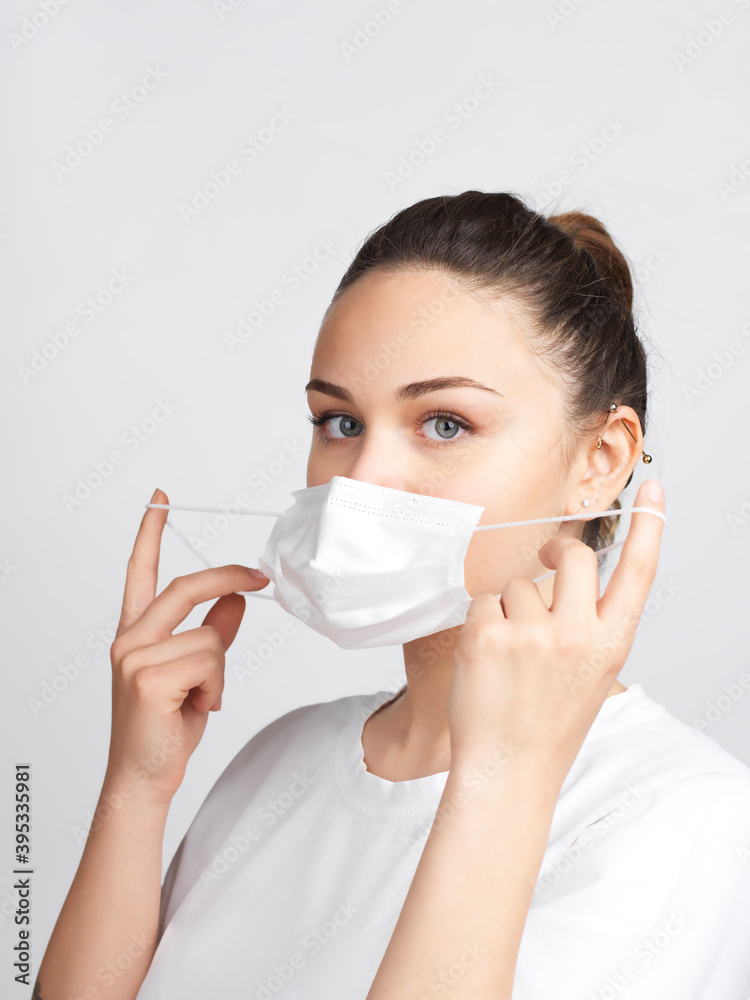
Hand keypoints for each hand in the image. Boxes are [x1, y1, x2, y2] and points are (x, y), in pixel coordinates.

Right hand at [104, 488, 269, 804]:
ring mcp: (134, 658)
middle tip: (259, 577)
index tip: (161, 499)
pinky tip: (196, 707)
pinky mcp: (148, 679)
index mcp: (135, 633)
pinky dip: (216, 686)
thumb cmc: (166, 725)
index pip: (141, 572)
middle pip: (186, 587)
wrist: (144, 777)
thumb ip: (213, 631)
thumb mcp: (197, 671)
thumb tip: (237, 599)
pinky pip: (209, 660)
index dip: (151, 533)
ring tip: (201, 698)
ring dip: (220, 670)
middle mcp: (128, 640)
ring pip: (209, 636)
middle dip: (227, 577)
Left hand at [448, 480, 665, 783]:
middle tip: (549, 562)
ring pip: (519, 584)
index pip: (639, 574)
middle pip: (575, 557)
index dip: (649, 527)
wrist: (506, 770)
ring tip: (511, 657)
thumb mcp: (590, 674)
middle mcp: (577, 635)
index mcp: (611, 645)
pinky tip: (487, 661)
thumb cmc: (547, 723)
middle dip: (559, 554)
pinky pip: (484, 602)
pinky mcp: (488, 635)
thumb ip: (588, 623)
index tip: (654, 490)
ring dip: (511, 609)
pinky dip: (482, 624)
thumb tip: (567, 570)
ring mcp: (531, 634)